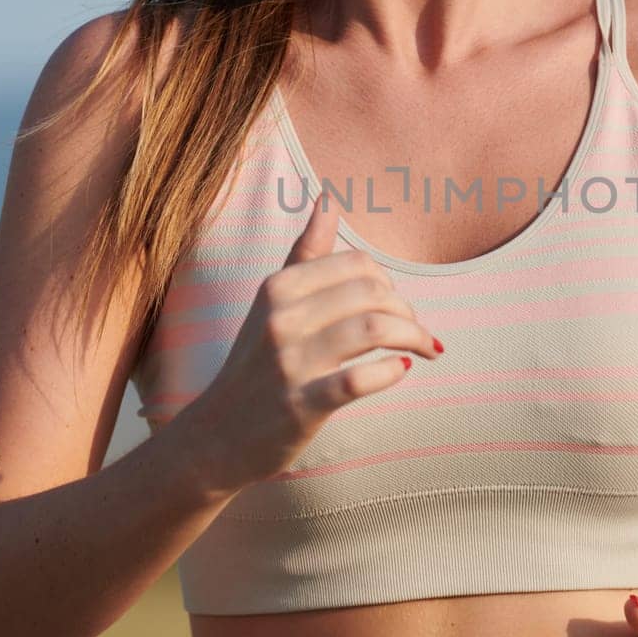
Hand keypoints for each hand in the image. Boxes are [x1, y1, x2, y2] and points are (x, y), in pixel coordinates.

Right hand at [191, 190, 440, 494]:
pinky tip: (401, 371)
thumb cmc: (253, 364)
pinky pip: (359, 380)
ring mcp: (289, 363)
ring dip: (412, 337)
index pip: (357, 264)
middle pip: (372, 293)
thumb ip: (304, 252)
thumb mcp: (271, 303)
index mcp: (278, 288)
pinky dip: (391, 371)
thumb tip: (328, 198)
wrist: (214, 437)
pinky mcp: (300, 406)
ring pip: (373, 330)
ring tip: (423, 350)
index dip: (387, 283)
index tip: (394, 308)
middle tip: (414, 332)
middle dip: (406, 311)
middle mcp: (281, 319)